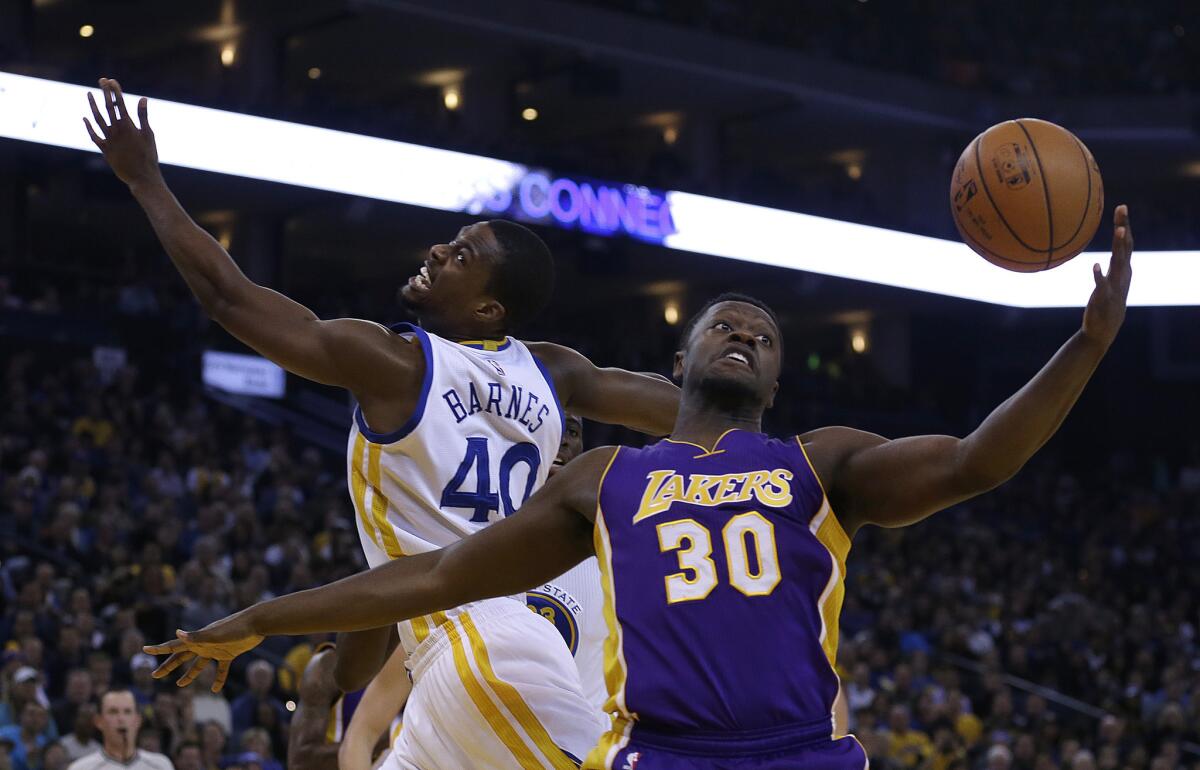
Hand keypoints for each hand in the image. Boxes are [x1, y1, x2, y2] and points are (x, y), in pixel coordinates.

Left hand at [83, 78, 160, 187]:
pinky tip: (85, 118)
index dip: (115, 91)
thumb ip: (143, 116)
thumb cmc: (149, 156)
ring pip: (97, 118)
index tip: (111, 81)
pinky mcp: (105, 149)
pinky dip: (89, 127)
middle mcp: (116, 130)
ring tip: (89, 93)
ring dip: (93, 105)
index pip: (119, 103)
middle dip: (105, 93)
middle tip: (101, 80)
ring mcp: (109, 139)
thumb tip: (142, 99)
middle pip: (108, 107)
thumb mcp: (149, 135)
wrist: (142, 177)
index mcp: (128, 125)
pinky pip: (94, 136)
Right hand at [143, 613, 264, 692]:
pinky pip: (221, 669)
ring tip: (180, 684)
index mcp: (198, 640)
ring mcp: (216, 649)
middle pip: (182, 657)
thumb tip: (177, 633)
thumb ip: (196, 636)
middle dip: (168, 666)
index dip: (159, 649)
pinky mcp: (230, 653)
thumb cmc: (236, 627)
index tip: (144, 650)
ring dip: (189, 674)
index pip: (174, 645)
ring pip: (198, 664)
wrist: (258, 623)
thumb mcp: (215, 634)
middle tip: (155, 675)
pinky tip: (216, 690)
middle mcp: (204, 644)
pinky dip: (218, 679)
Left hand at [1081, 204, 1133, 346]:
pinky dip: (1100, 275)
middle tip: (1122, 208)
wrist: (1104, 329)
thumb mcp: (1110, 279)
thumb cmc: (1106, 301)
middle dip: (1124, 226)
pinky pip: (1102, 285)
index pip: (1126, 242)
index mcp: (1123, 269)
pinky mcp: (1104, 298)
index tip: (1121, 206)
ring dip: (1119, 247)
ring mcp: (1115, 285)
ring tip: (1119, 231)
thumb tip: (1107, 253)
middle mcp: (1122, 274)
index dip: (1124, 224)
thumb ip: (1111, 264)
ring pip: (1119, 262)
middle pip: (1125, 246)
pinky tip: (1096, 265)